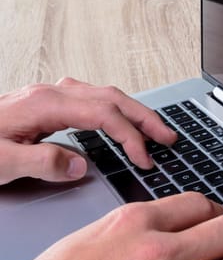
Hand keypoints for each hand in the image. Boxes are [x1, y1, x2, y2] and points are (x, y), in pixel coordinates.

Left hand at [0, 77, 176, 184]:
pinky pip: (93, 100)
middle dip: (145, 117)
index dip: (130, 137)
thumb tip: (82, 165)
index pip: (104, 115)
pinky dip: (115, 110)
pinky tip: (120, 119)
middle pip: (112, 97)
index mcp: (45, 105)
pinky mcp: (49, 104)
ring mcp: (51, 96)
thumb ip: (43, 162)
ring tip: (155, 129)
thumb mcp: (1, 163)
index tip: (145, 159)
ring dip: (134, 111)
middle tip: (169, 136)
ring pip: (105, 95)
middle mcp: (52, 94)